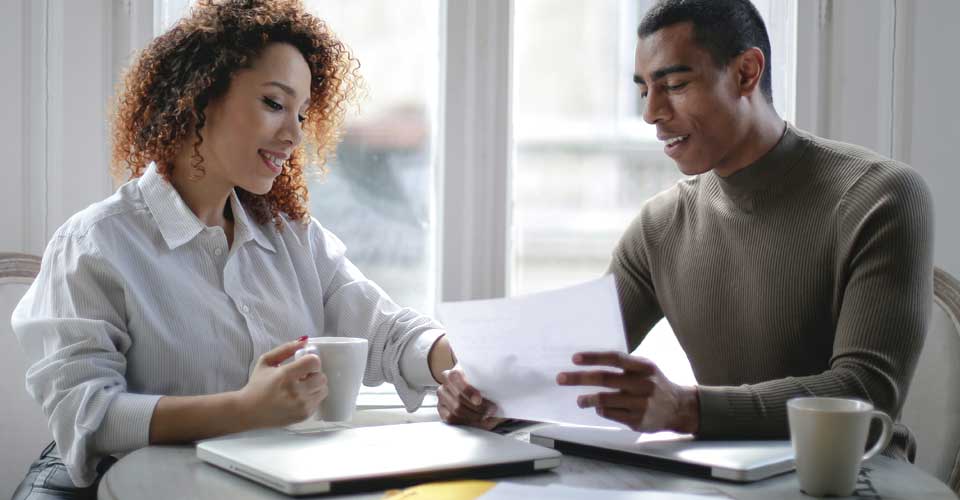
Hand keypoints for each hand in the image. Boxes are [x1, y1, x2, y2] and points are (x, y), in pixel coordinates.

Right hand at [237, 339, 327, 427]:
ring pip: (323, 389)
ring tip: (302, 386)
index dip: (311, 360)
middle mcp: (295, 392)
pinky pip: (318, 401)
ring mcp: (301, 406)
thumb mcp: (266, 361)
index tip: (304, 363)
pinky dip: (312, 397)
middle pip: (322, 377)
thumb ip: (286, 349)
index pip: (314, 362)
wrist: (248, 411)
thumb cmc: (257, 385)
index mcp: (285, 375)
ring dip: (315, 385)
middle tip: (303, 375)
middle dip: (314, 374)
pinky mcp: (304, 415)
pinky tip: (300, 396)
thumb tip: (305, 341)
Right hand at [437, 366, 501, 429]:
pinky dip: (464, 421)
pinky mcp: (440, 407)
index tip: (479, 400)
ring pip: (455, 410)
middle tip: (491, 410)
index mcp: (456, 370)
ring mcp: (442, 395)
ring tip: (485, 416)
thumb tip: (498, 388)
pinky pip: (450, 418)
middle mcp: (446, 381)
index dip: (468, 390)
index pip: (456, 378)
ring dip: (473, 416)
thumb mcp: (484, 376)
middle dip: (477, 408)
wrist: (474, 385)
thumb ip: (486, 380)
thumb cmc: (480, 380)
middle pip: (458, 398)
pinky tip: (474, 420)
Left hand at [557, 352, 698, 433]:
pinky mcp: (638, 420)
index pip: (614, 359)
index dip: (594, 358)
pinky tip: (598, 409)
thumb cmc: (655, 383)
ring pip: (605, 400)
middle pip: (605, 379)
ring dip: (588, 399)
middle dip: (579, 378)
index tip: (575, 359)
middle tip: (561, 379)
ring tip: (579, 400)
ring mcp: (641, 403)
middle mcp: (643, 384)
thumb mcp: (645, 368)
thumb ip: (623, 365)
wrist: (679, 407)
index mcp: (643, 367)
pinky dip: (602, 411)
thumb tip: (590, 362)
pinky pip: (612, 414)